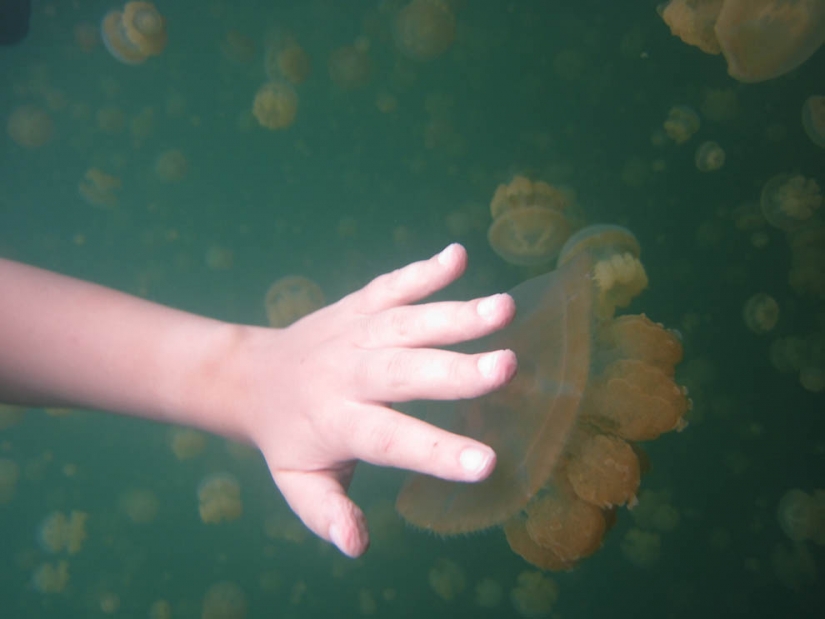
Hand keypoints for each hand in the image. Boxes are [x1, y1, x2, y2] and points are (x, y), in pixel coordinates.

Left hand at [226, 244, 516, 556]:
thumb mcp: (298, 485)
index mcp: (338, 422)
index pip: (390, 439)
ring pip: (405, 323)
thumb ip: (326, 514)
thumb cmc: (288, 438)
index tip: (486, 464)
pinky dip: (423, 270)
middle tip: (507, 367)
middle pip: (403, 371)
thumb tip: (358, 547)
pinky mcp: (358, 305)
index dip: (436, 452)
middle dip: (456, 371)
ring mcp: (354, 332)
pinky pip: (391, 285)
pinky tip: (457, 255)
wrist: (253, 375)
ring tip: (503, 307)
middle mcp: (347, 373)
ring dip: (454, 313)